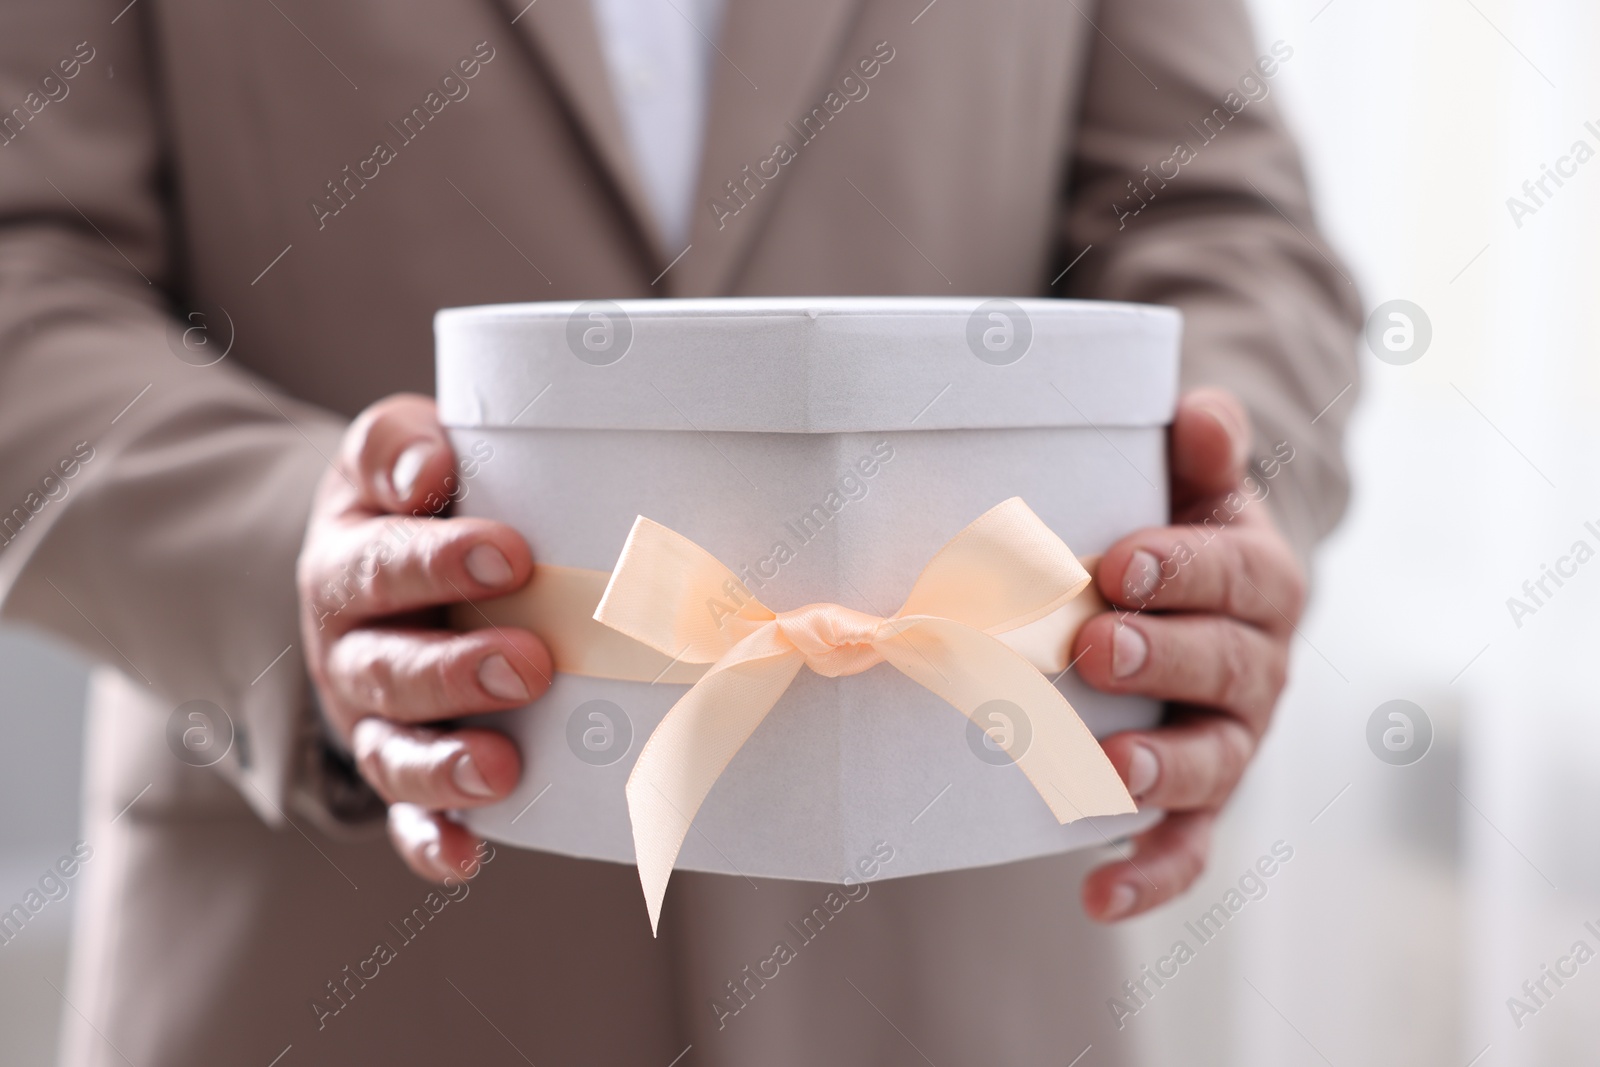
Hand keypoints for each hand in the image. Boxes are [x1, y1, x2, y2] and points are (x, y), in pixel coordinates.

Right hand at [296, 394, 550, 881]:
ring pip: (393, 752)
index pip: (382, 565)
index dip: (439, 562)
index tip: (511, 555)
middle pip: (386, 669)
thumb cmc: (416, 500)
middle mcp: (349, 647)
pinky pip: (406, 817)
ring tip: (502, 767)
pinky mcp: (401, 765)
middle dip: (457, 671)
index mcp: (348, 563)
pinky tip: (467, 858)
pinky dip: (430, 841)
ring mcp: (373, 716)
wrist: (388, 559)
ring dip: (445, 764)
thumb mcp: (393, 449)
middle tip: (531, 662)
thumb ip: (399, 445)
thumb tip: (425, 470)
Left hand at [1072, 388, 1305, 921]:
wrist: (1196, 599)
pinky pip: (1189, 844)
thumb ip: (1201, 448)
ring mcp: (1232, 738)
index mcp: (1260, 581)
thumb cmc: (1174, 533)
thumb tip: (1201, 414)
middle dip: (1161, 656)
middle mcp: (1258, 664)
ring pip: (1215, 761)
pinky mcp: (1199, 797)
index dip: (1183, 569)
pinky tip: (1098, 895)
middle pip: (1224, 665)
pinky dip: (1153, 873)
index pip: (1234, 573)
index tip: (1119, 564)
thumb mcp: (1192, 482)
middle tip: (1091, 644)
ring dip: (1162, 767)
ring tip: (1109, 769)